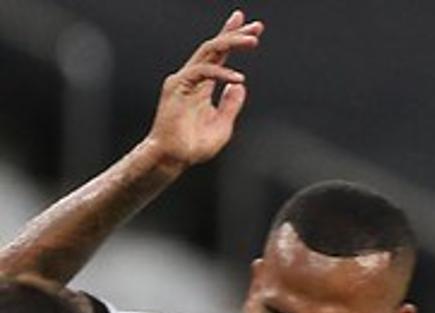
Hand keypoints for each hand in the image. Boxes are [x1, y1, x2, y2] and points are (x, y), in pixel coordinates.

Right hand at [146, 10, 262, 167]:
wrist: (173, 158)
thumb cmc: (193, 145)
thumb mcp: (222, 123)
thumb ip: (230, 104)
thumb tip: (240, 86)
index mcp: (202, 84)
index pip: (219, 56)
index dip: (233, 39)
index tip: (252, 28)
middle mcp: (192, 77)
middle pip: (214, 47)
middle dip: (234, 33)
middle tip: (255, 26)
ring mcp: (183, 80)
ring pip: (208, 52)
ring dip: (231, 43)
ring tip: (252, 40)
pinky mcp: (177, 87)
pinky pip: (202, 73)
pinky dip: (220, 73)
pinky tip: (238, 78)